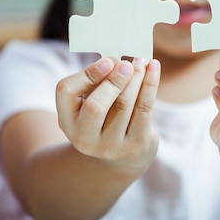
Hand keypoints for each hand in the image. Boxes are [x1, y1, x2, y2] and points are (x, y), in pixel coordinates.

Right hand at [56, 57, 159, 173]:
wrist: (122, 158)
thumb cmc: (105, 118)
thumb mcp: (90, 103)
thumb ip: (96, 82)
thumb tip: (117, 60)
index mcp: (67, 121)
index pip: (66, 91)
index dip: (87, 74)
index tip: (108, 60)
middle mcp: (84, 138)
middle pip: (95, 106)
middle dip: (113, 80)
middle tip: (127, 63)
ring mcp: (110, 146)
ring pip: (124, 104)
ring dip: (136, 77)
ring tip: (142, 61)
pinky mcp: (135, 144)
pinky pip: (144, 109)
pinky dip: (150, 84)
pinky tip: (153, 68)